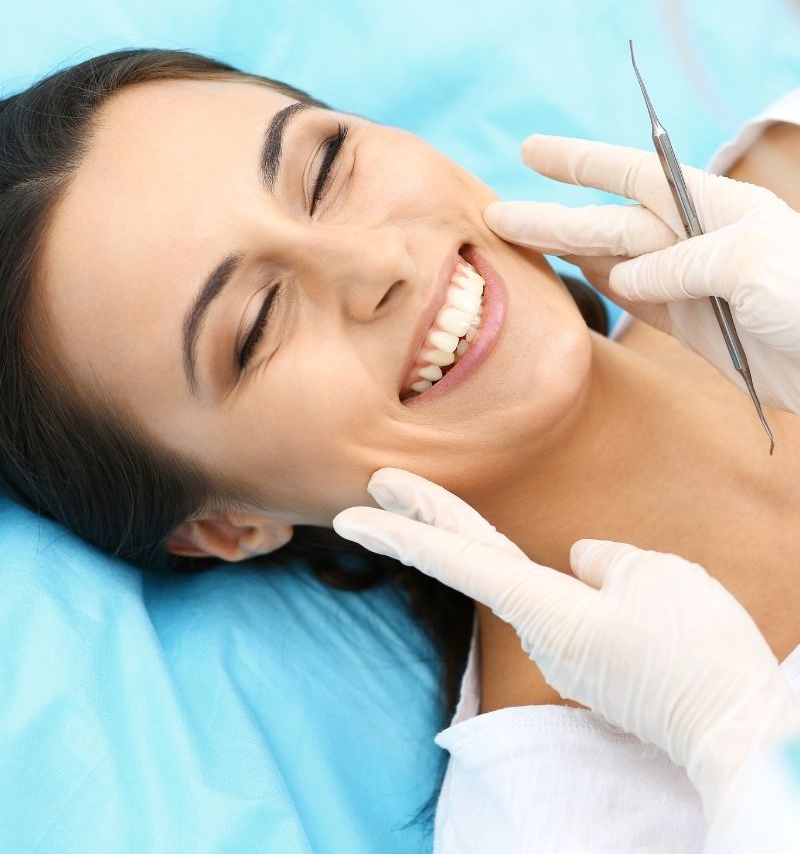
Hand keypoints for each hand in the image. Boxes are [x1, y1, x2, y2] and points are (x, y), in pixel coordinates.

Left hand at [333, 467, 799, 841]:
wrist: (737, 731)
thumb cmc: (697, 650)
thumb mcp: (655, 577)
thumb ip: (606, 562)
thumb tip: (583, 564)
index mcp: (545, 605)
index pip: (457, 556)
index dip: (404, 530)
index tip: (352, 514)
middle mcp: (541, 631)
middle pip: (470, 560)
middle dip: (421, 518)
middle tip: (378, 482)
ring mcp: (564, 653)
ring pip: (542, 586)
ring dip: (552, 567)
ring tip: (640, 591)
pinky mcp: (591, 665)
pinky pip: (575, 611)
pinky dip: (586, 593)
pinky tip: (627, 601)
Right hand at [483, 136, 799, 413]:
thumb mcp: (754, 264)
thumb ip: (682, 262)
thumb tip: (624, 276)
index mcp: (717, 209)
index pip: (637, 175)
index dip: (581, 163)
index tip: (533, 151)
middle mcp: (697, 241)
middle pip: (611, 224)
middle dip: (553, 218)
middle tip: (497, 215)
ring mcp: (690, 285)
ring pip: (614, 262)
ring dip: (567, 251)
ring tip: (520, 243)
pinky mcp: (690, 326)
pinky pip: (634, 301)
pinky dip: (602, 288)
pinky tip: (574, 275)